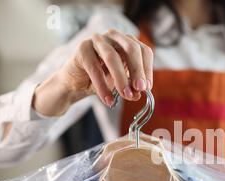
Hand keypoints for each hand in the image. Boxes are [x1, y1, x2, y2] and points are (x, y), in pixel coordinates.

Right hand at [33, 29, 152, 115]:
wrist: (76, 84)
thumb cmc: (102, 80)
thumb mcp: (122, 84)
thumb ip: (132, 87)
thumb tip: (139, 93)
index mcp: (127, 42)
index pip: (144, 51)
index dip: (147, 69)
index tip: (147, 87)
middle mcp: (114, 37)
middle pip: (131, 48)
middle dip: (137, 70)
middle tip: (140, 89)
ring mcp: (97, 40)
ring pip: (112, 56)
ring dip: (121, 78)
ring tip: (126, 95)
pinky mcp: (82, 49)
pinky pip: (94, 68)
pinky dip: (103, 86)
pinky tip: (108, 100)